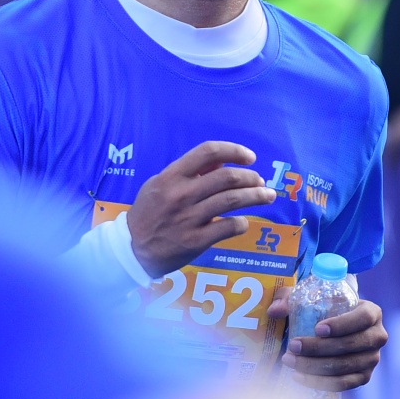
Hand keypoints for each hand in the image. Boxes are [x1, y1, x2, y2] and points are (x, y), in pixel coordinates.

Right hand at [127, 141, 274, 278]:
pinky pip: (228, 227)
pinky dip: (241, 223)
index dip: (234, 151)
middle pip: (227, 177)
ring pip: (232, 201)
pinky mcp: (195, 241)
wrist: (132, 248)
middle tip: (261, 181)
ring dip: (256, 196)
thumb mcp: (160, 184)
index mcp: (172, 176)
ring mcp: (189, 218)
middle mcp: (181, 194)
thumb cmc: (149, 212)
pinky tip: (243, 222)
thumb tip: (222, 162)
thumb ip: (190, 172)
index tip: (250, 157)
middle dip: (252, 178)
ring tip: (267, 196)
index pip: (208, 152)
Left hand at [269, 289, 386, 391]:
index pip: (362, 319)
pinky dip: (320, 382)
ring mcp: (372, 359)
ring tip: (289, 360)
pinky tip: (299, 376)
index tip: (317, 329)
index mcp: (371, 313)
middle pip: (350, 345)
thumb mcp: (309, 298)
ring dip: (314, 366)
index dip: (341, 325)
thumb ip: (289, 298)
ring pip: (344, 367)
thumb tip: (274, 310)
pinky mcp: (363, 378)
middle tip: (292, 346)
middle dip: (318, 348)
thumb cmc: (324, 309)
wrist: (337, 330)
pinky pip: (343, 384)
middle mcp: (377, 336)